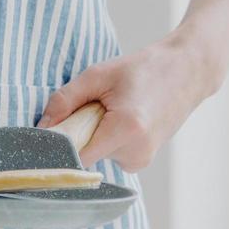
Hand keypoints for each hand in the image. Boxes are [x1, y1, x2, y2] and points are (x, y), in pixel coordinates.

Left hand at [37, 37, 214, 170]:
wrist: (187, 71)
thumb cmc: (144, 69)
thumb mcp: (97, 75)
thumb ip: (64, 100)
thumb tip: (41, 127)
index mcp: (125, 130)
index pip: (76, 157)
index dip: (58, 146)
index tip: (47, 134)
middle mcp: (136, 152)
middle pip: (84, 155)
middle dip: (77, 135)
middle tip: (90, 109)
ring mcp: (141, 159)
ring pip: (96, 155)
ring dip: (93, 136)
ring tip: (111, 111)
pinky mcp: (142, 159)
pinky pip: (109, 153)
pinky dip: (105, 139)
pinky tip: (119, 119)